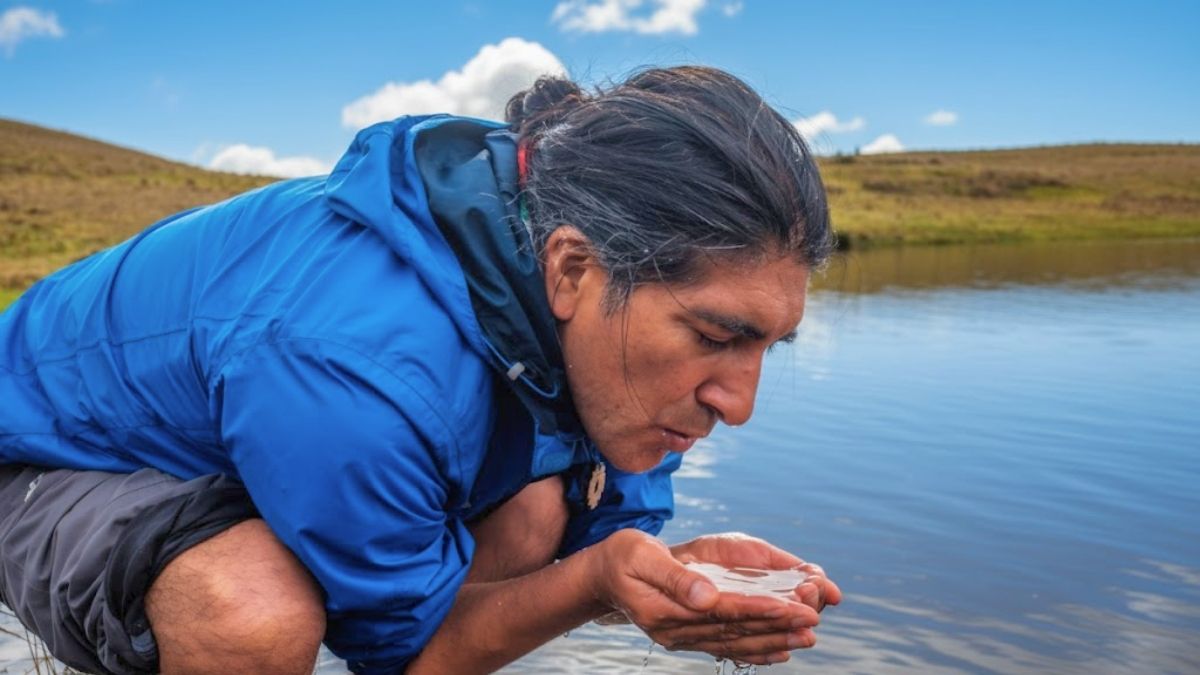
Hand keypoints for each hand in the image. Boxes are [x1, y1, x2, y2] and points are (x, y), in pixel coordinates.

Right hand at [592, 530, 824, 665]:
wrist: (602, 577)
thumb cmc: (621, 557)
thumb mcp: (640, 556)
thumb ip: (675, 577)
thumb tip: (707, 595)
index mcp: (664, 612)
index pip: (721, 612)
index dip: (757, 610)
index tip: (790, 607)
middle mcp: (676, 632)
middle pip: (735, 631)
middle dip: (776, 627)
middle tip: (812, 620)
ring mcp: (682, 638)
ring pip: (735, 642)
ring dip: (773, 640)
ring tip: (808, 636)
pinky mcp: (688, 636)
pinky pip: (726, 646)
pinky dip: (755, 650)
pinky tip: (780, 652)